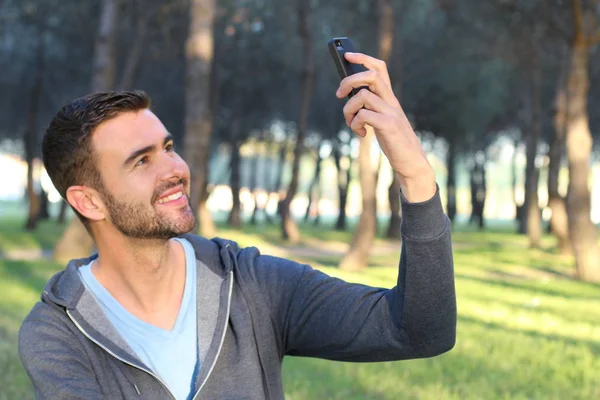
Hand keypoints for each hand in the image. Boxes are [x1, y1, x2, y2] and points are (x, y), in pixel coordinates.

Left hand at [336, 52, 435, 201]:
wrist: (412, 161)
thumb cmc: (394, 141)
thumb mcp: (381, 120)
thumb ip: (370, 108)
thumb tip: (348, 96)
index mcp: (390, 98)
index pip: (379, 68)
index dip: (362, 58)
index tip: (347, 55)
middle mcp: (391, 101)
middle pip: (370, 75)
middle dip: (349, 80)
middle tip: (339, 94)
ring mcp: (391, 112)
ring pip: (362, 96)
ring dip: (348, 110)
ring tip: (352, 123)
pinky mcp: (388, 125)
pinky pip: (363, 115)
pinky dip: (355, 124)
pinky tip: (362, 134)